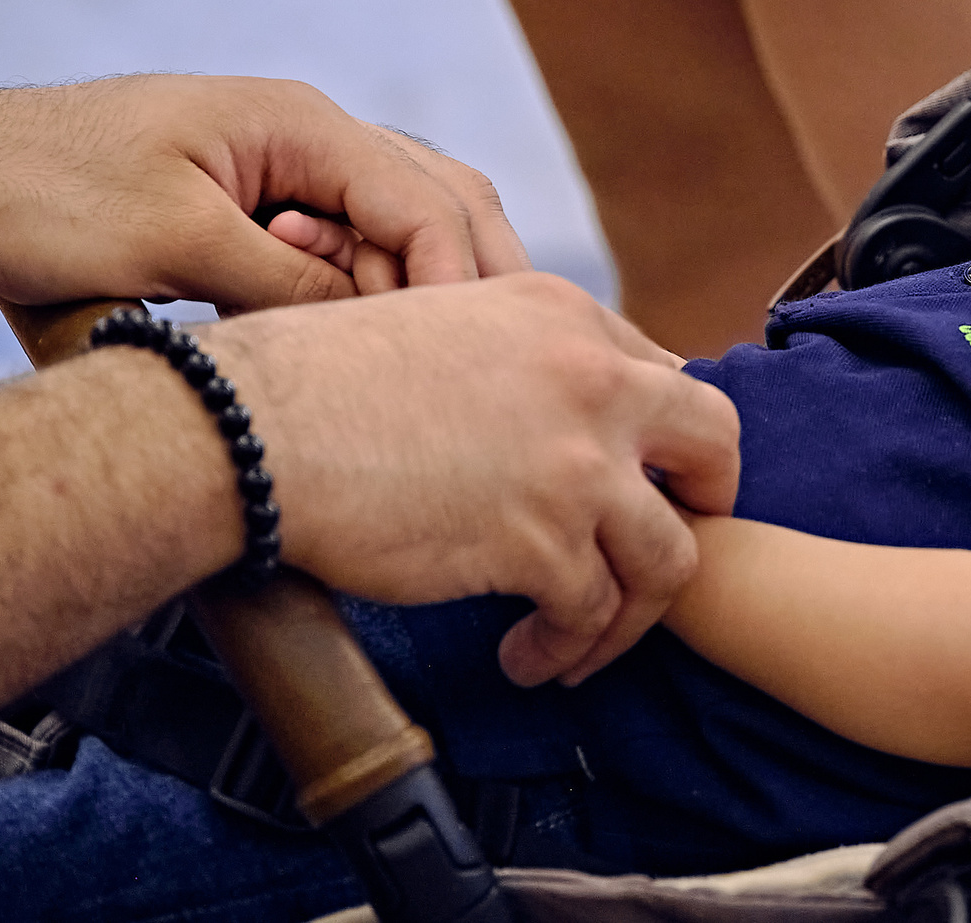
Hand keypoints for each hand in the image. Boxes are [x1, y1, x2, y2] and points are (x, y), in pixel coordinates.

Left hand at [0, 76, 528, 311]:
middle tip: (505, 350)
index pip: (424, 200)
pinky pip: (348, 245)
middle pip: (442, 197)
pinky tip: (369, 337)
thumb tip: (376, 326)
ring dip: (426, 281)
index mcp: (301, 125)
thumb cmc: (45, 192)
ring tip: (444, 355)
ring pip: (405, 220)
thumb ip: (287, 279)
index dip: (457, 278)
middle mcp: (311, 137)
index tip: (468, 354)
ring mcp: (289, 168)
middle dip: (480, 271)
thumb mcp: (174, 242)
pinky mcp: (259, 207)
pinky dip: (373, 288)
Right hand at [204, 274, 739, 685]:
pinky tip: (528, 655)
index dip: (659, 441)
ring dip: (630, 615)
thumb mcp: (444, 321)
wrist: (255, 429)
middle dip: (704, 507)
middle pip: (715, 446)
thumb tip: (549, 415)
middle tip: (661, 552)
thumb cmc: (316, 383)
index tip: (638, 484)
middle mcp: (592, 380)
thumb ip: (517, 357)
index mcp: (565, 316)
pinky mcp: (543, 542)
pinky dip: (566, 647)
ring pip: (669, 556)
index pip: (664, 375)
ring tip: (579, 643)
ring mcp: (579, 463)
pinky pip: (592, 613)